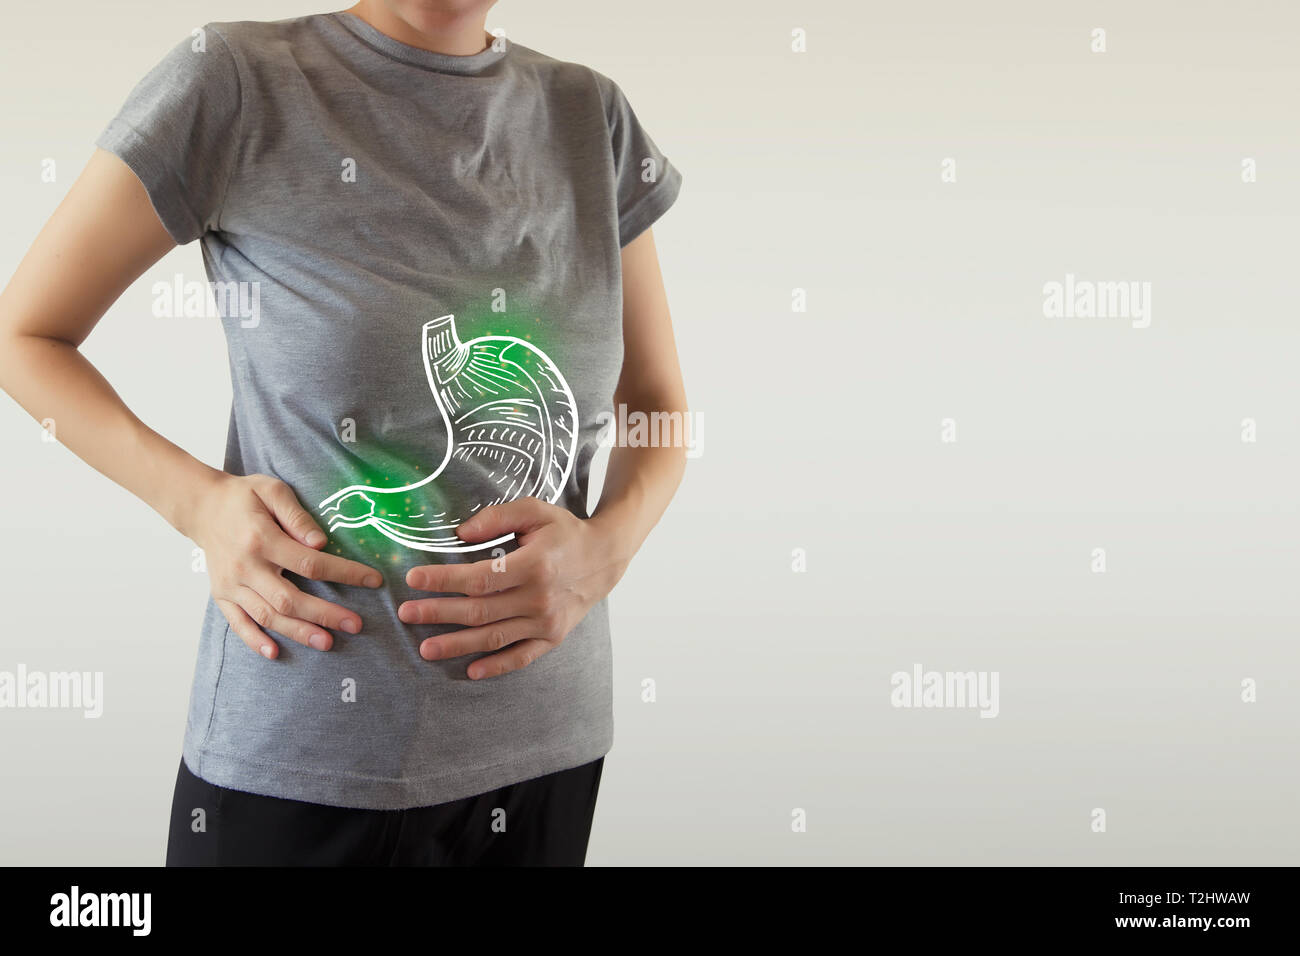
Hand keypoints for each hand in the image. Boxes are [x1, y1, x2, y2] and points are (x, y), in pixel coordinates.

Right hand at [188, 473, 383, 658]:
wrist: (202, 507)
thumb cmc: (244, 497)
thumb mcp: (272, 491)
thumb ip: (297, 516)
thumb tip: (321, 543)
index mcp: (261, 539)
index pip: (309, 563)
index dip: (344, 573)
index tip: (373, 580)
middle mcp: (245, 566)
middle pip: (289, 598)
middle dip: (324, 614)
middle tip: (355, 625)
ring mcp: (231, 584)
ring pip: (267, 615)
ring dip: (298, 632)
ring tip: (327, 642)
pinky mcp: (221, 595)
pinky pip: (238, 623)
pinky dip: (254, 641)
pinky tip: (275, 653)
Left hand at [400, 498, 628, 678]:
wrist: (605, 558)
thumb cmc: (565, 532)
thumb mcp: (534, 511)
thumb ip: (496, 517)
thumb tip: (459, 533)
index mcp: (534, 565)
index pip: (478, 578)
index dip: (442, 580)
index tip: (413, 579)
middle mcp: (540, 598)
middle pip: (479, 611)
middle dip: (438, 613)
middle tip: (406, 613)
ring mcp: (547, 622)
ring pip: (494, 637)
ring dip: (457, 645)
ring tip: (425, 648)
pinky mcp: (553, 637)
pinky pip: (521, 657)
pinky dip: (496, 667)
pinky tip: (470, 670)